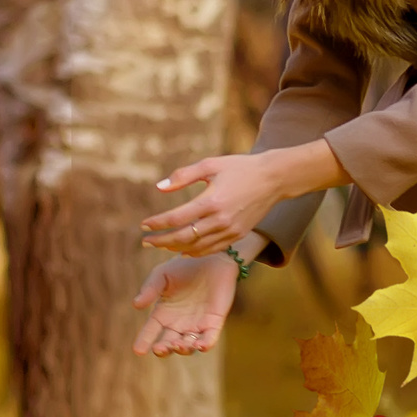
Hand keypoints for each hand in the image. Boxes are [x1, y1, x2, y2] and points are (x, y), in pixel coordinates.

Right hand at [132, 254, 239, 356]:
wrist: (211, 257)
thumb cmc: (184, 265)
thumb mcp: (162, 275)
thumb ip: (150, 289)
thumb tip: (136, 305)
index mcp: (163, 313)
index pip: (151, 331)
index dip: (144, 340)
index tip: (138, 350)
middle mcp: (179, 323)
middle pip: (169, 344)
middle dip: (163, 349)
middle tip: (159, 348)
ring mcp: (197, 324)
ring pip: (188, 346)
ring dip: (182, 349)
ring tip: (178, 344)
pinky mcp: (214, 322)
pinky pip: (210, 338)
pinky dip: (205, 344)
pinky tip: (200, 345)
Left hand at [140, 140, 343, 254]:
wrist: (273, 178)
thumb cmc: (239, 167)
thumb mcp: (210, 165)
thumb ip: (183, 176)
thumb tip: (159, 187)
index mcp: (211, 201)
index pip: (176, 218)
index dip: (157, 223)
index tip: (143, 225)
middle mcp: (221, 220)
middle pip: (183, 237)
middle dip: (161, 241)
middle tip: (146, 241)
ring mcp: (230, 230)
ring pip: (197, 247)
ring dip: (176, 248)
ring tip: (161, 245)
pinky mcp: (238, 235)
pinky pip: (212, 249)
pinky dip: (195, 251)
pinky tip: (183, 249)